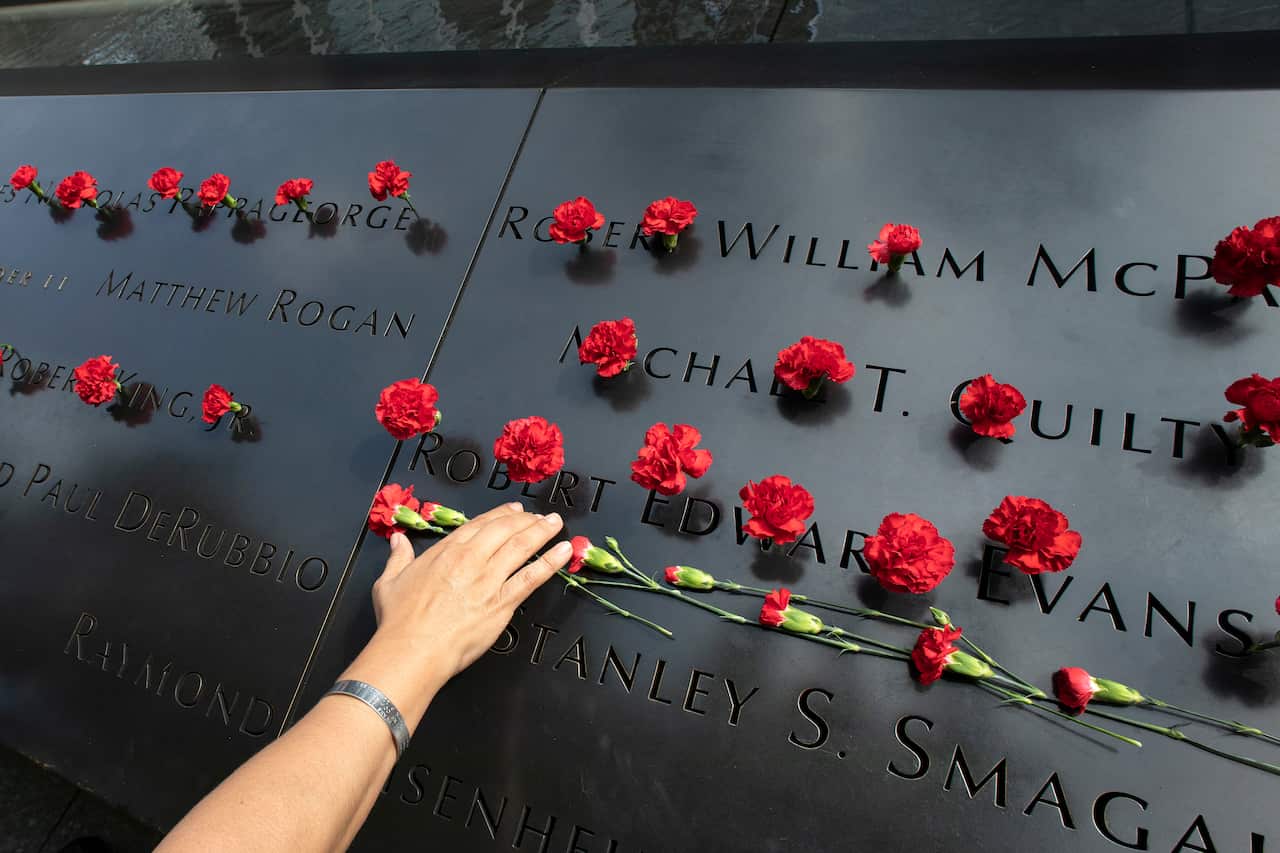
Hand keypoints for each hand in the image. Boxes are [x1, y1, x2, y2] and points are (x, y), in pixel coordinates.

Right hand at [340, 503, 570, 729]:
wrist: (412, 649)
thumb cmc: (399, 621)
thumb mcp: (389, 582)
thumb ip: (398, 557)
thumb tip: (398, 540)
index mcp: (446, 551)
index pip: (479, 525)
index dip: (500, 515)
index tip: (514, 511)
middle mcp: (470, 559)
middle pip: (505, 530)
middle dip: (526, 520)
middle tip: (540, 516)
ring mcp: (488, 579)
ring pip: (521, 547)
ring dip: (542, 532)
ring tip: (555, 524)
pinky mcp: (502, 602)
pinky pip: (532, 577)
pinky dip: (551, 562)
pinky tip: (564, 551)